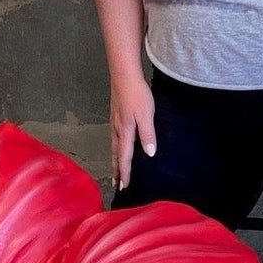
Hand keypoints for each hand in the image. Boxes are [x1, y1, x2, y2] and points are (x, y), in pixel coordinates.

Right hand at [110, 74, 156, 191]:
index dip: (125, 173)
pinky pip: (114, 138)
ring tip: (116, 169)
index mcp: (125, 132)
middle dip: (117, 170)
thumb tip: (149, 154)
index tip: (124, 186)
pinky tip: (118, 145)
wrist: (123, 75)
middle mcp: (117, 130)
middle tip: (116, 184)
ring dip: (115, 160)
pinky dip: (115, 148)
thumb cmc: (136, 94)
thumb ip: (147, 135)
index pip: (124, 158)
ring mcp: (114, 123)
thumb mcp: (146, 115)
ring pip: (114, 147)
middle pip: (116, 155)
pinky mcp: (115, 116)